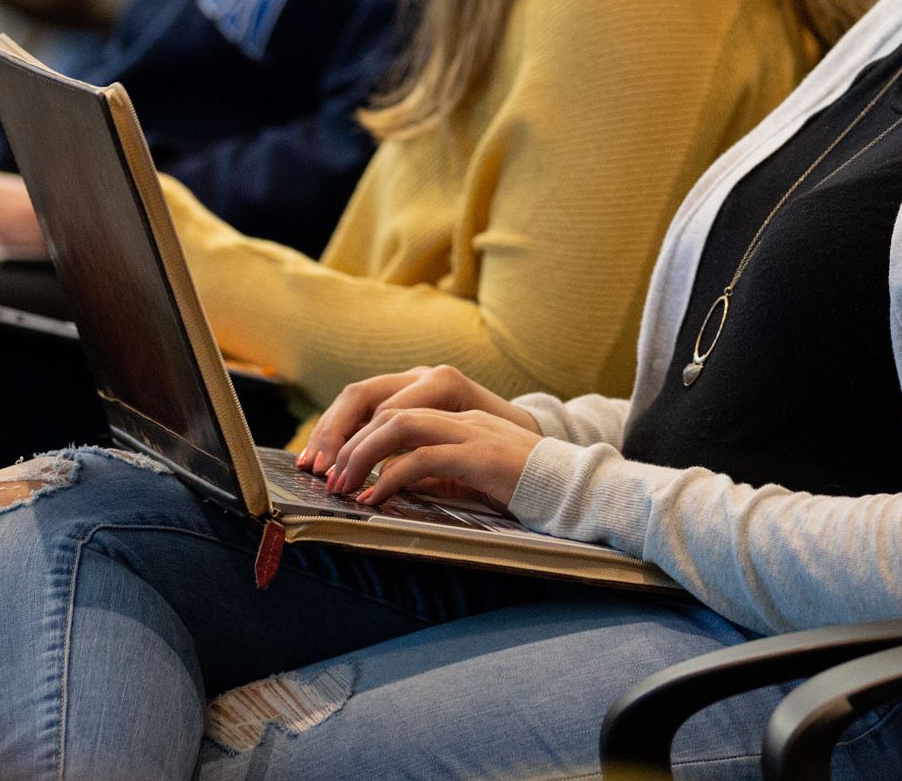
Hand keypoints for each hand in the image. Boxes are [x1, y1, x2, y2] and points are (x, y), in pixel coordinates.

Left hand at [299, 365, 542, 508]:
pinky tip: (375, 497)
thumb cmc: (526, 485)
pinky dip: (390, 477)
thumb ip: (437, 469)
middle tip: (325, 475)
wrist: (577, 487)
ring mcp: (471, 428)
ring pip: (398, 424)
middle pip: (385, 406)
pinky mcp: (481, 455)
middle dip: (346, 439)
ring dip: (361, 454)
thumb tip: (395, 483)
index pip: (390, 404)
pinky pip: (423, 458)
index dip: (353, 429)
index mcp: (456, 410)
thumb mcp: (471, 472)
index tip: (329, 461)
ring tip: (342, 485)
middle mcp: (460, 411)